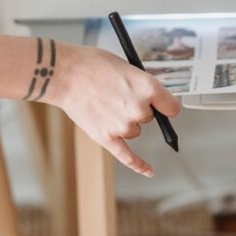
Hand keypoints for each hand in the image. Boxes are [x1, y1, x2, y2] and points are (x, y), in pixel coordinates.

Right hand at [45, 44, 181, 177]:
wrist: (63, 73)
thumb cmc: (91, 64)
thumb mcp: (125, 66)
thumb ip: (140, 85)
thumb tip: (148, 98)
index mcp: (148, 87)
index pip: (171, 107)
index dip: (164, 104)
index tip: (161, 105)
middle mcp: (140, 109)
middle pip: (150, 118)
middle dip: (138, 109)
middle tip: (116, 94)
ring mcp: (123, 126)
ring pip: (134, 130)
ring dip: (124, 122)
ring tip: (103, 104)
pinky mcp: (107, 138)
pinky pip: (128, 157)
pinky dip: (139, 165)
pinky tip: (149, 171)